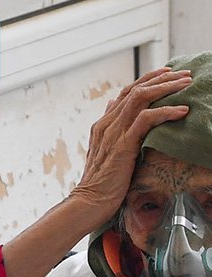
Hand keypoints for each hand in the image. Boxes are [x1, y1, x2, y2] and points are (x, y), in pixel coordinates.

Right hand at [69, 67, 192, 228]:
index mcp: (102, 125)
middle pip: (134, 90)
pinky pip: (145, 119)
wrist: (89, 202)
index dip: (148, 80)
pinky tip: (182, 111)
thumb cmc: (102, 184)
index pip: (126, 93)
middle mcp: (106, 124)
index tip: (168, 74)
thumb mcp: (106, 154)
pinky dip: (165, 112)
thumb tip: (118, 112)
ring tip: (186, 85)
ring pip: (140, 98)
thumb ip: (113, 133)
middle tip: (184, 74)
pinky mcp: (122, 144)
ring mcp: (112, 132)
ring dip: (166, 89)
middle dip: (161, 79)